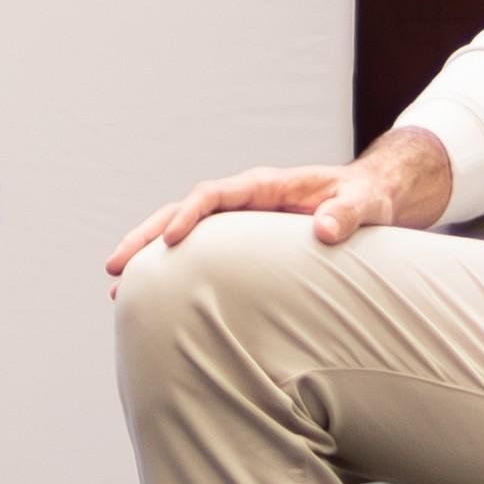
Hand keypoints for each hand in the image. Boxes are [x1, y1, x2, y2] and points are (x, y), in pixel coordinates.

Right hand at [106, 128, 454, 290]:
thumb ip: (347, 214)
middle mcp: (242, 201)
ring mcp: (237, 221)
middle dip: (146, 238)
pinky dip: (172, 269)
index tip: (171, 240)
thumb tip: (325, 230)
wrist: (368, 198)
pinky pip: (197, 252)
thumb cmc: (366, 199)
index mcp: (265, 185)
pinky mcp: (239, 242)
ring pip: (181, 233)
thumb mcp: (365, 204)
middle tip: (114, 269)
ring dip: (149, 257)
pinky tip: (153, 297)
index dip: (191, 214)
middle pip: (181, 212)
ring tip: (117, 291)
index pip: (215, 194)